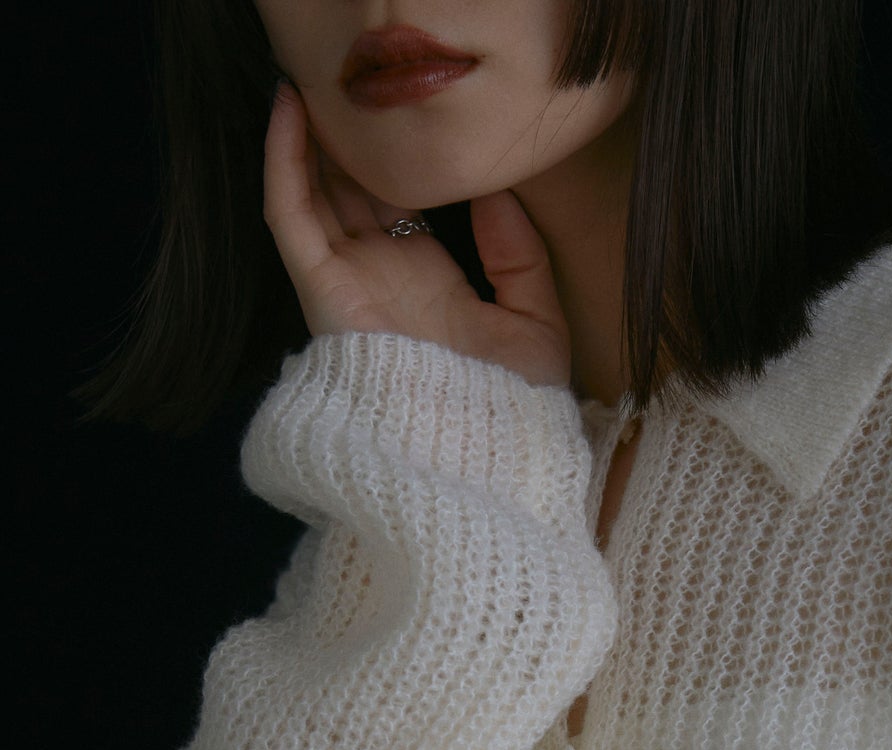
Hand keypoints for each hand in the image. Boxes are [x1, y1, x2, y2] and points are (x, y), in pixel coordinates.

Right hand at [262, 81, 571, 389]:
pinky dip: (283, 160)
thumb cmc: (512, 408)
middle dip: (347, 140)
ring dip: (308, 136)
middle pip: (350, 192)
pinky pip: (289, 214)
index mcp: (429, 286)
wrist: (478, 457)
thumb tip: (496, 190)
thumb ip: (519, 256)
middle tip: (351, 83)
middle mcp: (382, 280)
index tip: (405, 113)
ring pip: (313, 193)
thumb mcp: (535, 324)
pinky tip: (291, 109)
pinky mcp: (322, 289)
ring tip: (314, 77)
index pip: (401, 208)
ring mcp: (348, 283)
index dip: (397, 160)